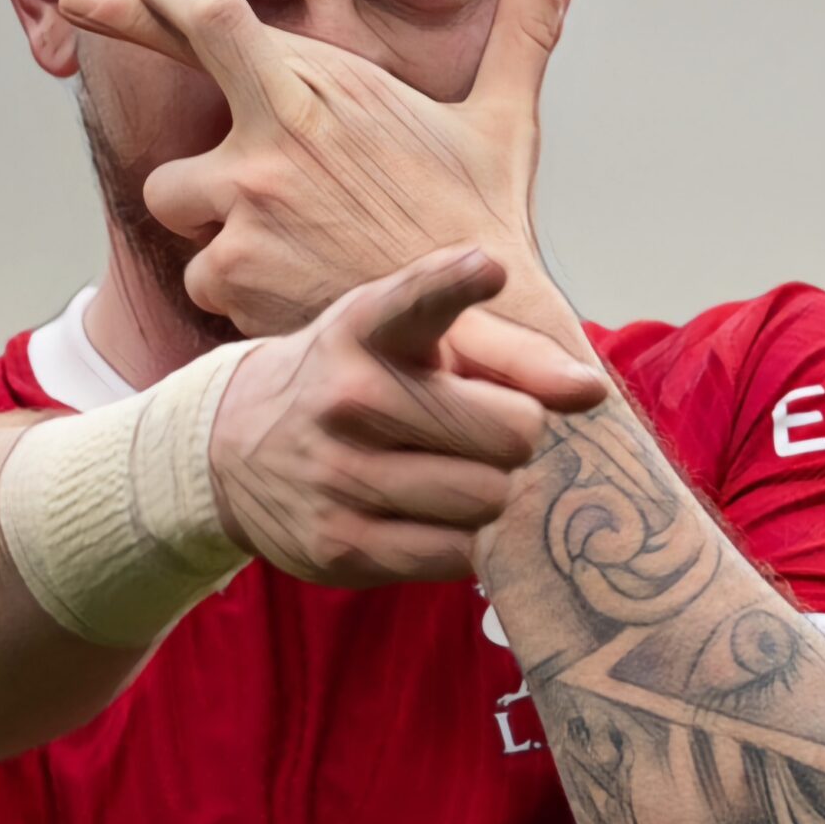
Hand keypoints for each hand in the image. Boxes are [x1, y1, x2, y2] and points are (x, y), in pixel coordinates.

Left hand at [60, 0, 574, 335]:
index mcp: (318, 84)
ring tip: (290, 248)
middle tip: (111, 38)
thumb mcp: (501, 123)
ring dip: (212, 222)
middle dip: (147, 75)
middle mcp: (269, 135)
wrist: (483, 338)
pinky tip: (295, 297)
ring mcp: (243, 207)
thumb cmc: (481, 227)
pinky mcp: (231, 275)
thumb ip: (520, 35)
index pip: (206, 14)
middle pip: (170, 104)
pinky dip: (238, 289)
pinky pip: (202, 273)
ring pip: (179, 202)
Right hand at [209, 246, 607, 587]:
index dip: (455, 284)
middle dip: (513, 435)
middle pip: (511, 430)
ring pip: (490, 498)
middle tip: (477, 430)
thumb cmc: (360, 379)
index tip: (485, 269)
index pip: (415, 300)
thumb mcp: (416, 342)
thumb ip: (511, 355)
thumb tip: (590, 393)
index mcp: (366, 328)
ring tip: (446, 472)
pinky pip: (456, 554)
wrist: (235, 445)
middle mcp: (347, 396)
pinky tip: (422, 513)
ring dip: (488, 492)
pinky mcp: (337, 545)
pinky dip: (459, 539)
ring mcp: (336, 473)